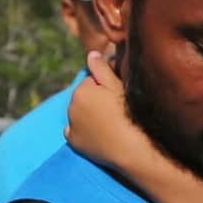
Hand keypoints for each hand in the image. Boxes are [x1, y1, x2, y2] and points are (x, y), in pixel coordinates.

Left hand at [65, 50, 136, 170]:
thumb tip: (91, 54)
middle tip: (114, 109)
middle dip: (94, 98)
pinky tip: (96, 133)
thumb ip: (102, 68)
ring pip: (78, 112)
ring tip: (107, 121)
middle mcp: (71, 107)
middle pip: (83, 96)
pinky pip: (73, 132)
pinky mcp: (74, 143)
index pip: (92, 80)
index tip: (116, 95)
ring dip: (88, 113)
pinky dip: (81, 130)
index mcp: (81, 90)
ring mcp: (72, 126)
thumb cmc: (128, 114)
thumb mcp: (117, 86)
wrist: (131, 148)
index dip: (105, 85)